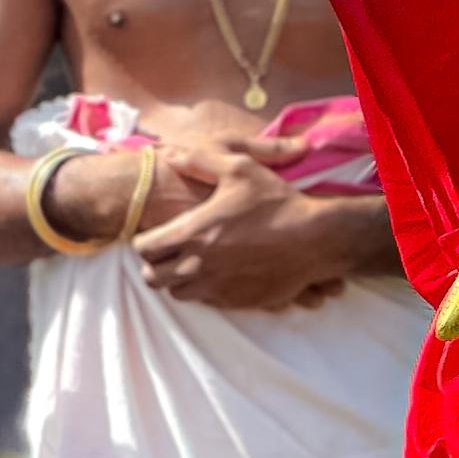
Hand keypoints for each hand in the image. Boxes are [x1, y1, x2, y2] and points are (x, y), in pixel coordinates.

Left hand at [139, 154, 351, 311]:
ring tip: (192, 261)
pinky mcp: (235, 301)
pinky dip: (204, 289)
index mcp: (192, 234)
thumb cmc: (275, 202)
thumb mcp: (239, 168)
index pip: (143, 248)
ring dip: (178, 279)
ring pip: (177, 293)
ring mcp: (216, 287)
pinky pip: (205, 302)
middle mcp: (198, 266)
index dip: (145, 239)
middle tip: (170, 251)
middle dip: (155, 264)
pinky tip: (218, 271)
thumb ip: (200, 160)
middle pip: (152, 278)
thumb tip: (170, 155)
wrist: (314, 240)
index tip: (156, 232)